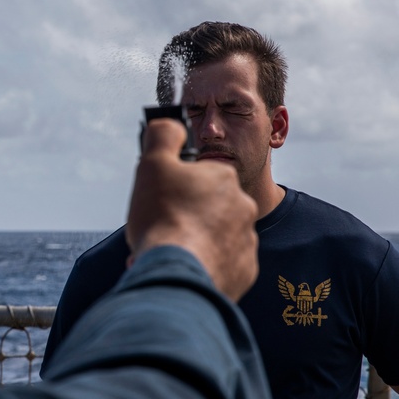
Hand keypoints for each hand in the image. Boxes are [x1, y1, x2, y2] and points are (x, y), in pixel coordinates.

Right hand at [126, 118, 258, 300]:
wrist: (177, 273)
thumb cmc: (164, 217)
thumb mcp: (153, 163)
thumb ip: (164, 135)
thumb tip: (173, 125)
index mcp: (223, 177)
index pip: (198, 174)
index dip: (175, 186)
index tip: (161, 199)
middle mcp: (242, 205)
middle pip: (206, 206)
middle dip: (184, 215)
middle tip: (160, 226)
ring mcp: (246, 240)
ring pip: (213, 235)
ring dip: (192, 240)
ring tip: (169, 250)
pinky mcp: (244, 270)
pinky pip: (221, 262)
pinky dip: (204, 263)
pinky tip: (184, 265)